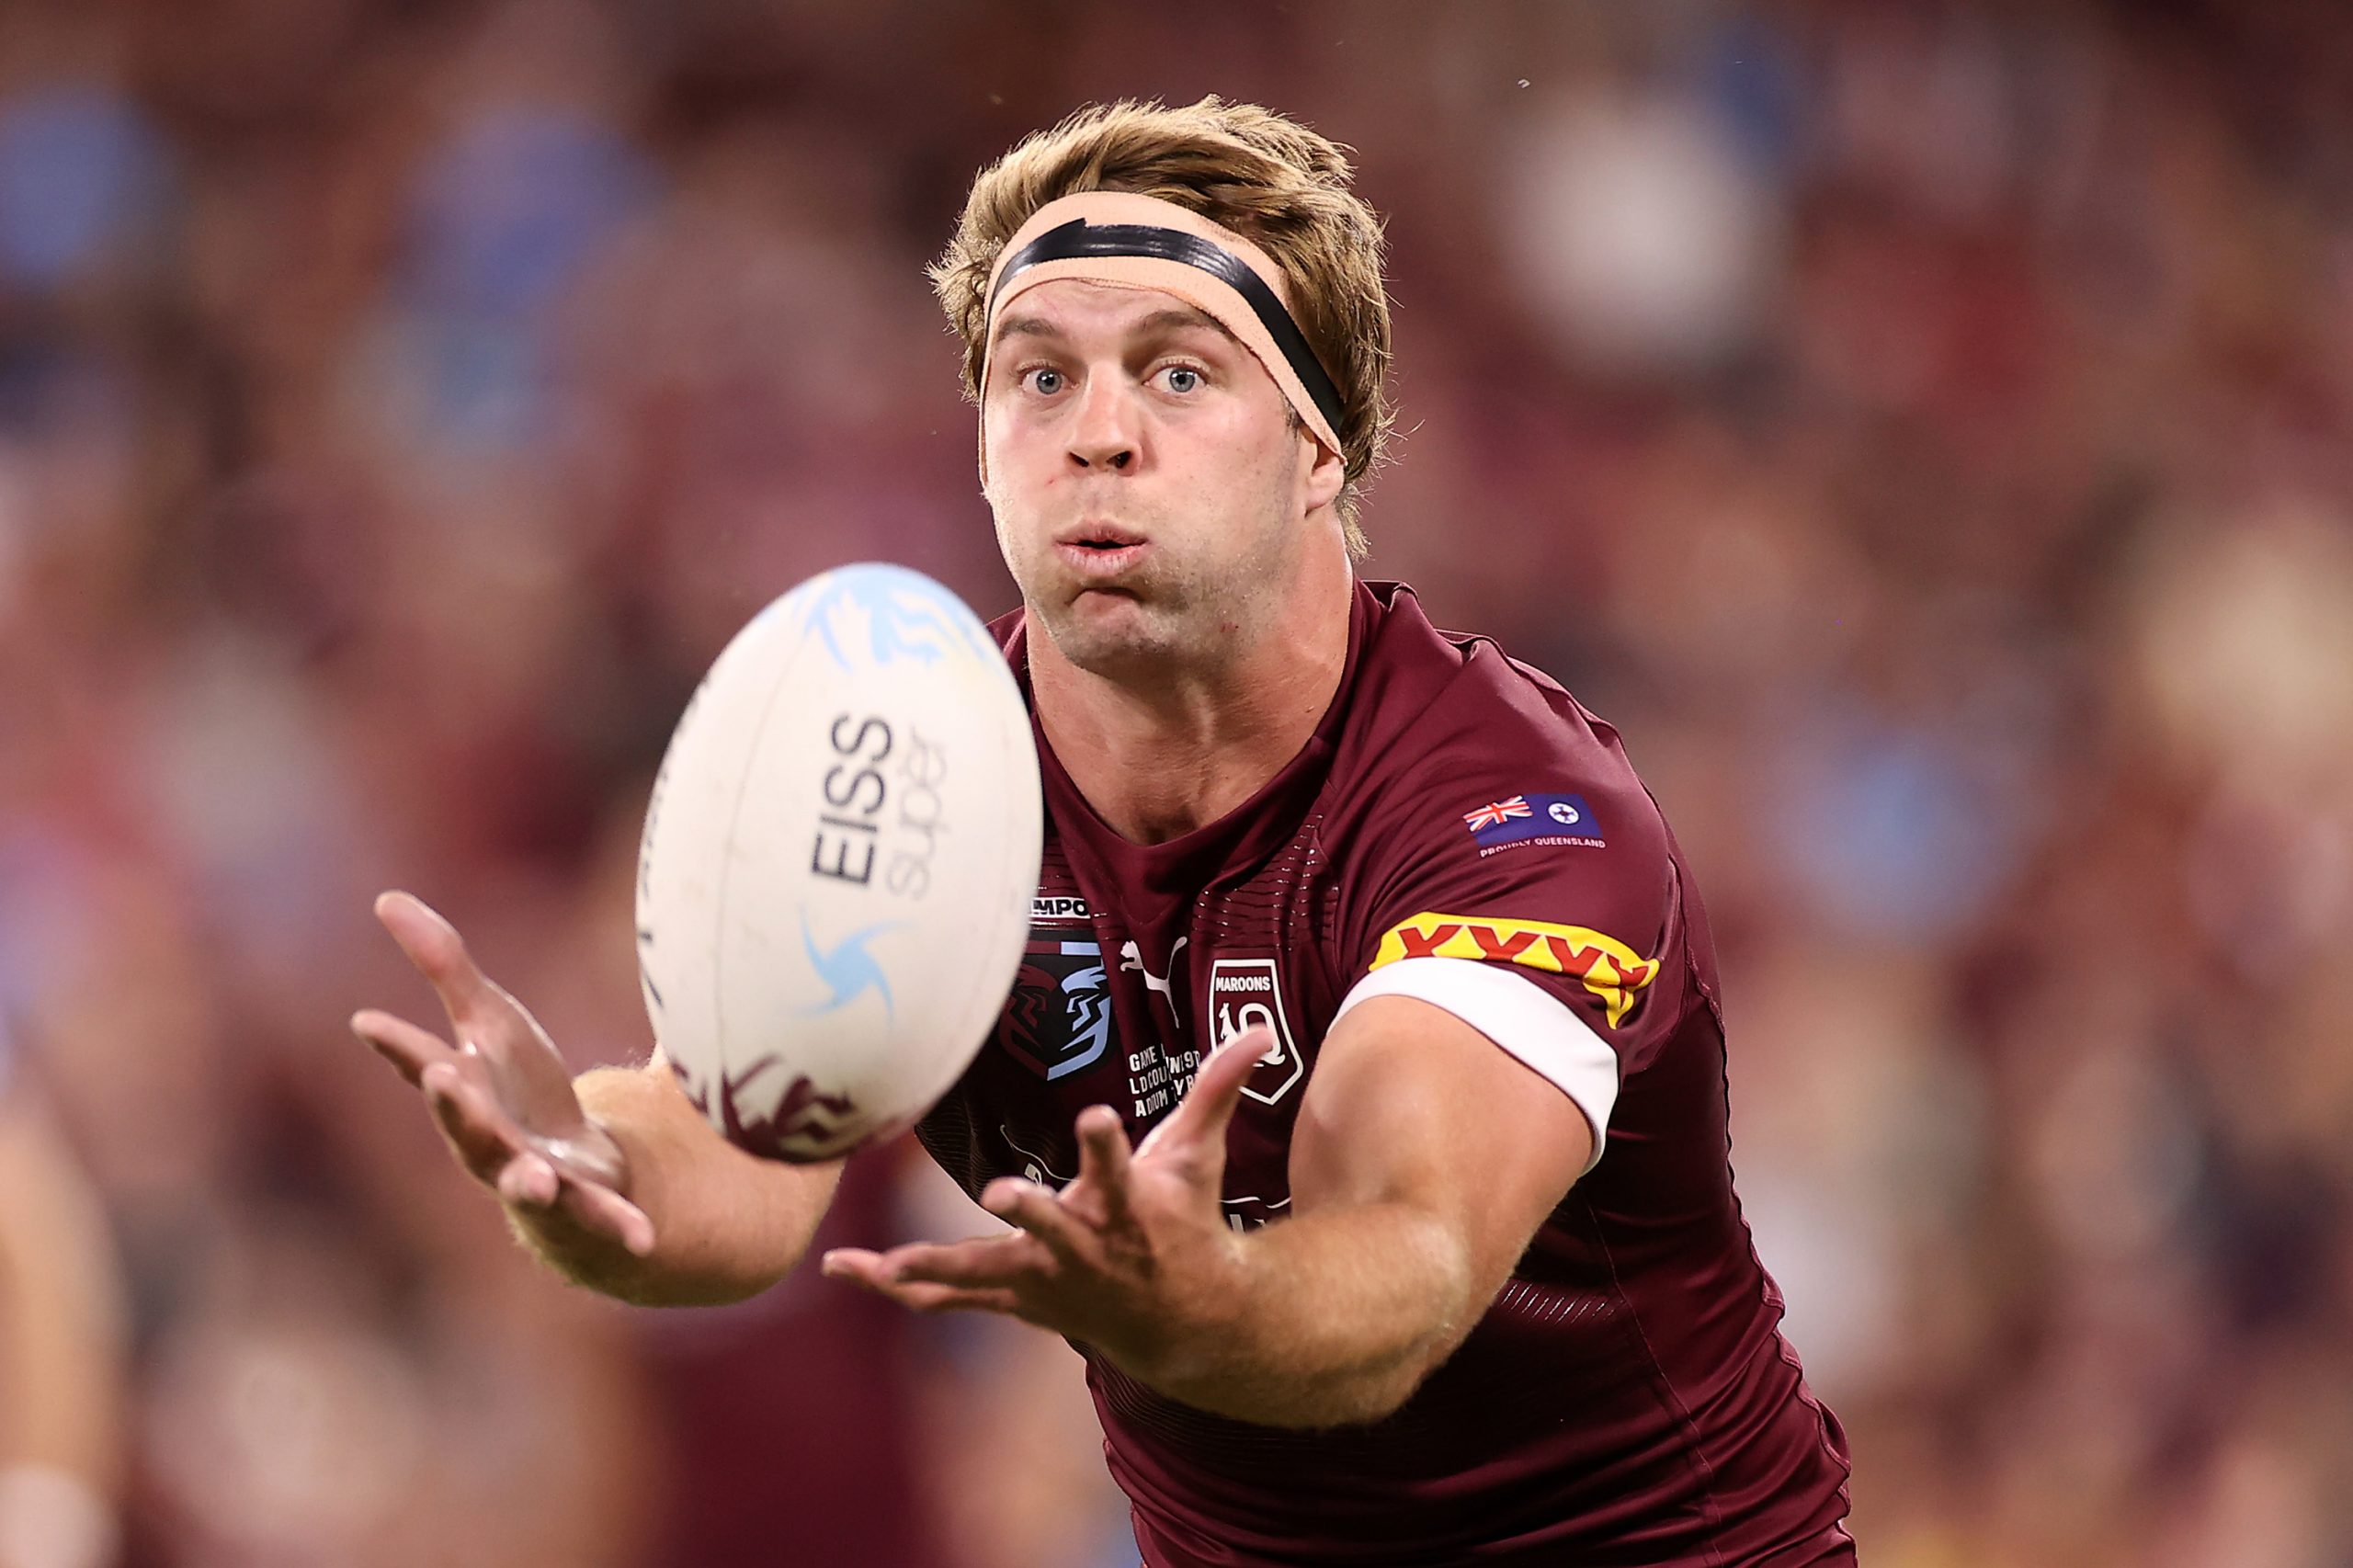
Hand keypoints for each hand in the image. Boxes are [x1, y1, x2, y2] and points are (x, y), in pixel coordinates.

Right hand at [351, 891, 655, 1257]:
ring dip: (525, 1180)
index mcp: (467, 1095)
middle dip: (455, 1107)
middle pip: (468, 1128)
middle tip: (442, 1077)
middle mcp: (489, 1143)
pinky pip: (602, 1219)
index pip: (425, 1065)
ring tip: (533, 1178)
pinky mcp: (583, 1207)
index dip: (399, 1047)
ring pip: (524, 1183)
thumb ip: (444, 967)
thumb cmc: (516, 1090)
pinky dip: (619, 1225)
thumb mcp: (489, 1020)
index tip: (369, 1022)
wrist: (563, 1174)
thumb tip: (386, 898)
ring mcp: (533, 1181)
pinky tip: (645, 1237)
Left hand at [821, 1027, 1270, 1374]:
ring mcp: (1044, 1280)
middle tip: (1003, 1193)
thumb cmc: (1183, 1224)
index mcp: (1125, 1206)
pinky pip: (949, 1295)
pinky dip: (901, 1282)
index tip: (1098, 1115)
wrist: (1182, 1323)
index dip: (1107, 1142)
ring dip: (932, 1265)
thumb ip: (1217, 1089)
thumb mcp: (1200, 1156)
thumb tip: (1260, 1030)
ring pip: (984, 1273)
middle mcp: (1082, 1247)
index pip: (1118, 1166)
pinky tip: (846, 1269)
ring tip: (880, 1261)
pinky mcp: (1015, 1298)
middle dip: (1031, 1213)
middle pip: (1051, 1228)